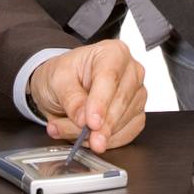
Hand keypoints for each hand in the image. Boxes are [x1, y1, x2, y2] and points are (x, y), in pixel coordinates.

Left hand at [27, 40, 146, 153]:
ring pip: (123, 121)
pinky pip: (126, 134)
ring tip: (70, 130)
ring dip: (96, 134)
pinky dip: (106, 141)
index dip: (100, 102)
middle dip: (100, 124)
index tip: (91, 122)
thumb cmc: (65, 75)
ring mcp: (136, 94)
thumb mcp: (57, 78)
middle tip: (81, 136)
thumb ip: (70, 97)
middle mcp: (131, 72)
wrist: (64, 87)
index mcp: (114, 52)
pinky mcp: (136, 115)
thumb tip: (82, 118)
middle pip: (121, 101)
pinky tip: (87, 138)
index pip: (110, 77)